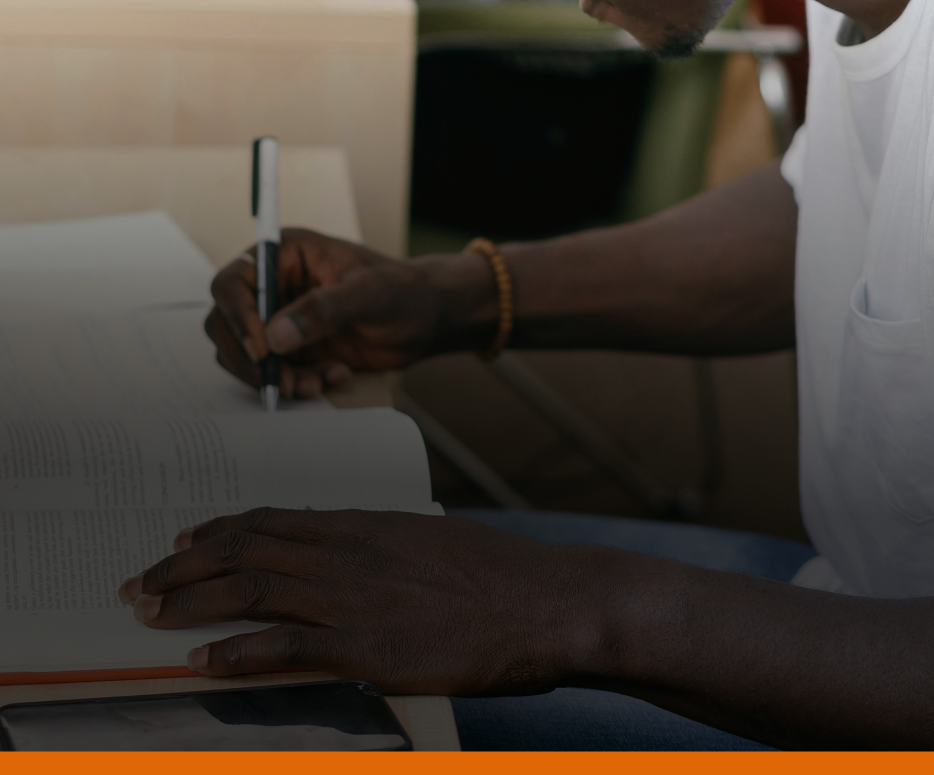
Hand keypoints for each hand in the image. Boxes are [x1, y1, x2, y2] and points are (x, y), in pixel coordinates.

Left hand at [118, 507, 610, 693]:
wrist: (544, 601)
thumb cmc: (498, 578)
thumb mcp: (433, 547)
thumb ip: (385, 553)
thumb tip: (357, 566)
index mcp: (365, 523)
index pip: (274, 517)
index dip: (221, 527)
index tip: (186, 535)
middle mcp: (348, 550)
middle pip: (247, 546)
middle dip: (185, 563)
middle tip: (141, 578)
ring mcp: (353, 596)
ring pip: (250, 588)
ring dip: (190, 601)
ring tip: (148, 612)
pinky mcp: (364, 645)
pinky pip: (280, 647)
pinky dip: (234, 654)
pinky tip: (202, 663)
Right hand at [205, 228, 493, 398]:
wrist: (428, 319)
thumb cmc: (404, 291)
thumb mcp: (369, 294)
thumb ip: (323, 309)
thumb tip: (276, 335)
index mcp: (285, 254)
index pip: (234, 281)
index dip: (238, 316)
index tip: (263, 350)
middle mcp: (274, 285)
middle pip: (227, 323)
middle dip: (253, 358)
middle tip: (284, 381)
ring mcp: (280, 318)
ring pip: (245, 355)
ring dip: (274, 376)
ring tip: (316, 383)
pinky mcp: (293, 348)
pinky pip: (273, 373)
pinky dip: (295, 383)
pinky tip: (333, 376)